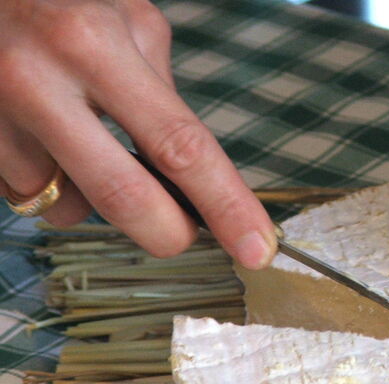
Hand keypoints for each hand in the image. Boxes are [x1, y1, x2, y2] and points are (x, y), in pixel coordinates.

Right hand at [0, 0, 275, 268]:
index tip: (256, 250)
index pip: (180, 147)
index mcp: (96, 46)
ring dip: (90, 194)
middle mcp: (39, 82)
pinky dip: (49, 182)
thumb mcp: (126, 20)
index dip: (225, 207)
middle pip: (124, 198)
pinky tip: (40, 137)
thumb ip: (160, 93)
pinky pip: (27, 195)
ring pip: (67, 205)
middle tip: (180, 231)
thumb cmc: (61, 0)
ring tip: (77, 137)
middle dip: (166, 232)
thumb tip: (186, 178)